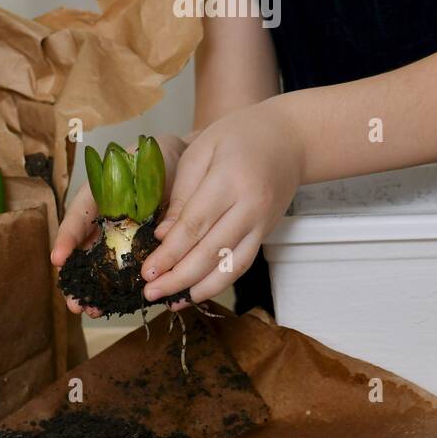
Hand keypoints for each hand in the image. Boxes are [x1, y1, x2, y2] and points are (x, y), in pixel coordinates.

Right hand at [51, 132, 189, 316]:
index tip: (59, 260)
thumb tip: (159, 231)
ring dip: (94, 289)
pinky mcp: (135, 248)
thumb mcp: (148, 168)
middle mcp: (103, 219)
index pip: (78, 217)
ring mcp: (118, 236)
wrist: (180, 163)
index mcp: (98, 195)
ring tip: (89, 310)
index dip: (68, 239)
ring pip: (101, 266)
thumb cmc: (158, 160)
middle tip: (73, 301)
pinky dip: (118, 288)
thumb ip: (145, 193)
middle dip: (77, 278)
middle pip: (84, 250)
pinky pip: (124, 270)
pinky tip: (115, 305)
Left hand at [138, 100, 303, 307]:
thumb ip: (183, 192)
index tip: (146, 270)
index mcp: (230, 180)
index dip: (169, 252)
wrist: (290, 138)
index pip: (195, 225)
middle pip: (211, 251)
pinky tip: (196, 292)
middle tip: (150, 292)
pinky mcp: (265, 234)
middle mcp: (250, 207)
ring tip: (170, 301)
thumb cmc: (239, 135)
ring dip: (199, 288)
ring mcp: (261, 224)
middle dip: (178, 276)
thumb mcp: (202, 149)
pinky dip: (219, 283)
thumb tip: (163, 235)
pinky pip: (242, 265)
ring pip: (230, 266)